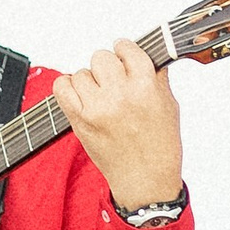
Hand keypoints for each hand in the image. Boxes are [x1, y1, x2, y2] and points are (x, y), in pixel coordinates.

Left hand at [54, 40, 183, 211]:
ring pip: (81, 72)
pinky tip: (81, 95)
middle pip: (101, 57)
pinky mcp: (79, 120)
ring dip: (90, 81)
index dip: (125, 50)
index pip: (128, 49)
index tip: (124, 55)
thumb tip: (143, 54)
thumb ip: (155, 77)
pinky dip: (68, 87)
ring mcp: (97, 108)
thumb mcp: (168, 104)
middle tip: (114, 81)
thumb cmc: (160, 144)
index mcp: (146, 86)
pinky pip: (61, 88)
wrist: (145, 179)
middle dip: (108, 66)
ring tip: (101, 96)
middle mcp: (120, 95)